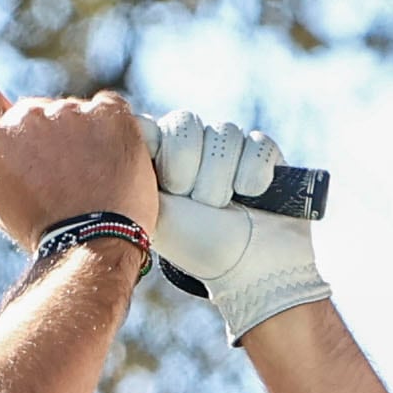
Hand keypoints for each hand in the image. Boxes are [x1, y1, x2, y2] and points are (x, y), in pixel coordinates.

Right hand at [0, 82, 160, 253]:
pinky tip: (112, 160)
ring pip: (71, 112)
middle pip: (31, 110)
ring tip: (92, 175)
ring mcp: (70, 112)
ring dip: (78, 134)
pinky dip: (110, 130)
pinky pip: (107, 109)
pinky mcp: (109, 113)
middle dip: (42, 133)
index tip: (0, 111)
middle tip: (59, 169)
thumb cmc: (43, 232)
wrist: (96, 246)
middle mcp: (27, 117)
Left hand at [149, 111, 333, 343]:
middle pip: (185, 123)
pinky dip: (254, 175)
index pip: (149, 124)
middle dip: (191, 170)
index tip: (171, 187)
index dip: (163, 154)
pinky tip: (253, 196)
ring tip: (225, 208)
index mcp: (159, 158)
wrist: (250, 268)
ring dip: (222, 179)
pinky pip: (257, 143)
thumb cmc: (197, 244)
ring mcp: (227, 148)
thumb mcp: (154, 208)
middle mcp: (191, 148)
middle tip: (198, 203)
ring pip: (223, 132)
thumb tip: (130, 129)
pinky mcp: (262, 152)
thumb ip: (135, 169)